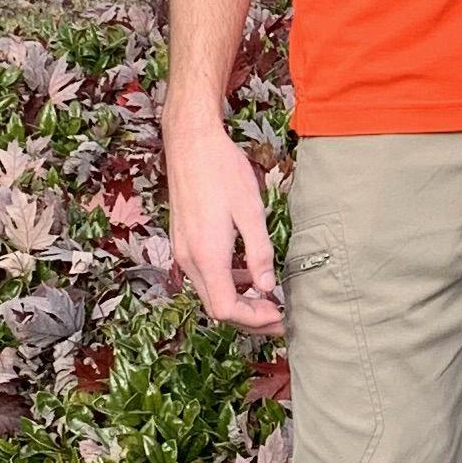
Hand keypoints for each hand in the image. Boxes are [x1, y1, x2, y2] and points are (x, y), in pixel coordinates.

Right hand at [163, 107, 284, 329]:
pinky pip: (204, 275)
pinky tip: (247, 273)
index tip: (278, 317)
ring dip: (238, 300)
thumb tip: (266, 288)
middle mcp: (189, 259)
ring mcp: (183, 250)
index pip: (226, 309)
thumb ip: (259, 254)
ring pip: (209, 292)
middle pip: (215, 307)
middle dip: (248, 317)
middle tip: (278, 317)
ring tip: (267, 297)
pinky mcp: (183, 241)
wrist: (191, 142)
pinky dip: (227, 282)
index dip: (254, 320)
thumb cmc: (222, 171)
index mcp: (207, 256)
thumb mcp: (251, 212)